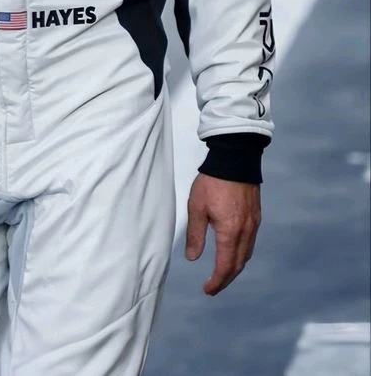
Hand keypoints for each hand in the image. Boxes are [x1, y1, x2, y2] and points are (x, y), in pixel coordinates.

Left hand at [184, 173, 260, 294]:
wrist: (235, 159)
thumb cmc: (213, 182)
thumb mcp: (197, 207)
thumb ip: (195, 235)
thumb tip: (192, 258)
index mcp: (230, 232)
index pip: (225, 266)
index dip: (217, 281)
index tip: (207, 289)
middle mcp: (245, 232)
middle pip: (238, 265)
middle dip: (225, 279)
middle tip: (213, 287)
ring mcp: (253, 224)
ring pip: (246, 255)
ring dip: (234, 268)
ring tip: (222, 273)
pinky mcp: (256, 216)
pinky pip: (250, 243)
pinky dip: (241, 254)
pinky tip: (233, 251)